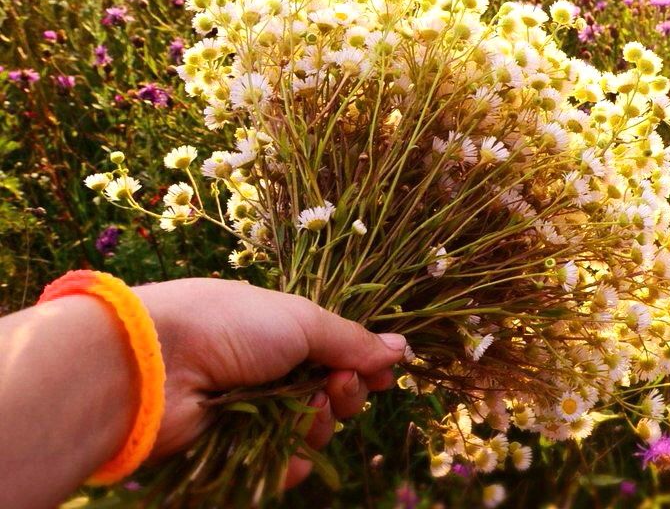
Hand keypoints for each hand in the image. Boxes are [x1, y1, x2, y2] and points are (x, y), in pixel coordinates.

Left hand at [135, 278, 405, 486]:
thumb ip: (352, 341)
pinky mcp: (230, 449)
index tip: (383, 374)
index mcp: (281, 330)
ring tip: (306, 411)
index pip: (336, 352)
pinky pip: (277, 465)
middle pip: (329, 393)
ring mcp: (249, 410)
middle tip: (337, 386)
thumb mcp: (302, 320)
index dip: (362, 364)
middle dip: (345, 392)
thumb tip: (401, 348)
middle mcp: (267, 369)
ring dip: (318, 424)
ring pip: (308, 430)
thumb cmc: (229, 325)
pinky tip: (295, 457)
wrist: (154, 364)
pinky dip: (291, 464)